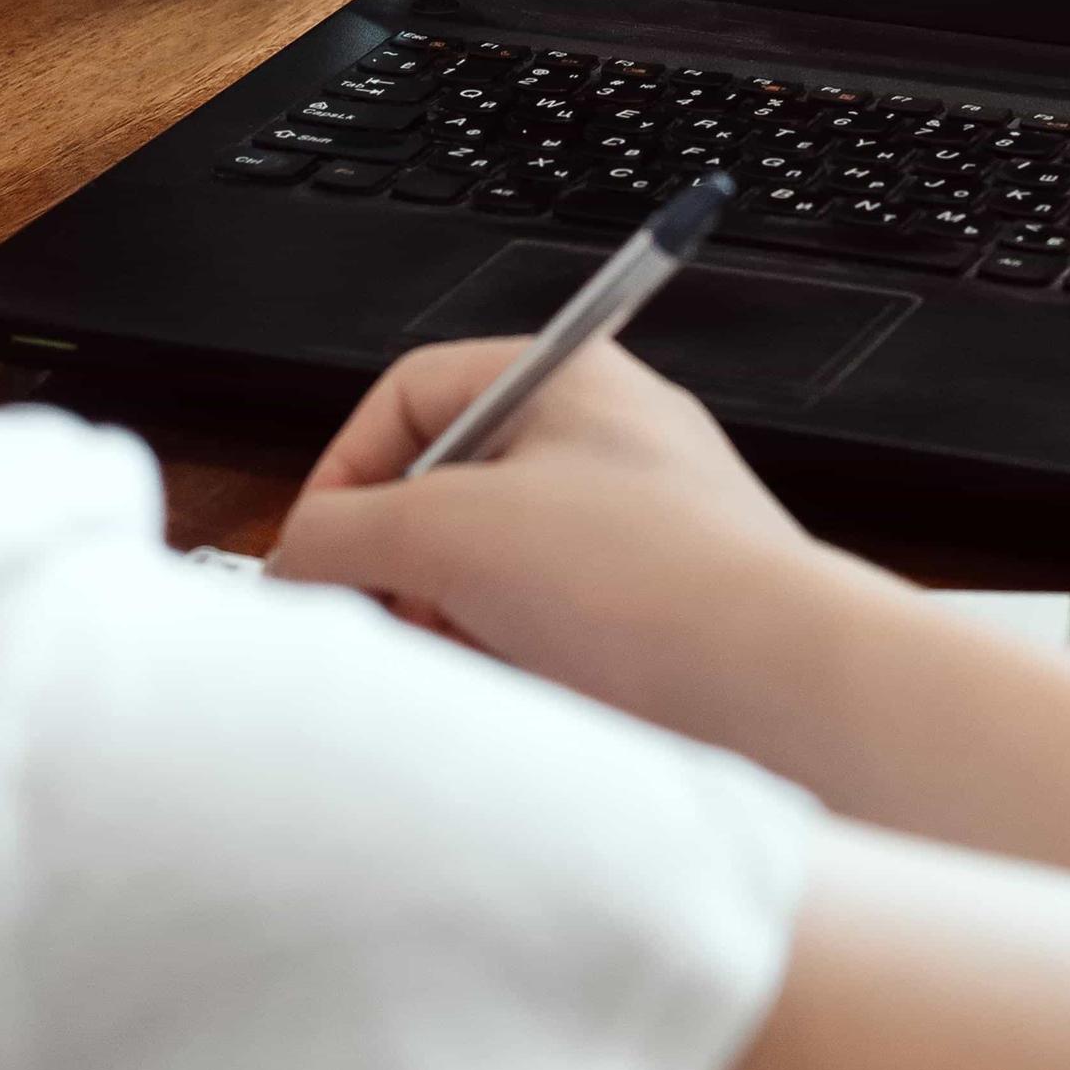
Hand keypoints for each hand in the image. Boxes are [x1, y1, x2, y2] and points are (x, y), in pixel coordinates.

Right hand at [271, 337, 891, 752]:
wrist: (779, 687)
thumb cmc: (648, 580)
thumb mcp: (450, 532)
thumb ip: (345, 533)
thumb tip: (291, 558)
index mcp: (568, 377)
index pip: (413, 392)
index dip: (348, 465)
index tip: (318, 545)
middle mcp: (604, 442)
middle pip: (447, 485)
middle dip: (398, 558)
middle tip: (381, 615)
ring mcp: (632, 531)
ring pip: (491, 564)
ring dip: (450, 615)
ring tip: (457, 658)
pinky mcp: (650, 617)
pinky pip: (543, 625)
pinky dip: (507, 657)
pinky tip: (511, 692)